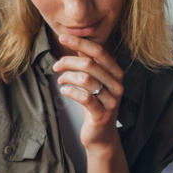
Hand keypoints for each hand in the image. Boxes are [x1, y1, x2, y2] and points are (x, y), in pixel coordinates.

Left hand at [53, 35, 123, 152]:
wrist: (101, 135)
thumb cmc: (96, 105)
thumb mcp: (93, 81)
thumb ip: (89, 62)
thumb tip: (77, 43)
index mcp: (116, 73)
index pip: (98, 51)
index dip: (79, 42)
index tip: (62, 37)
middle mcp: (117, 85)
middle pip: (90, 64)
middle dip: (68, 62)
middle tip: (56, 66)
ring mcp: (111, 100)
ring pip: (86, 79)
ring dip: (68, 77)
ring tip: (60, 80)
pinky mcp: (102, 115)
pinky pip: (85, 97)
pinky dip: (70, 91)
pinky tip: (64, 91)